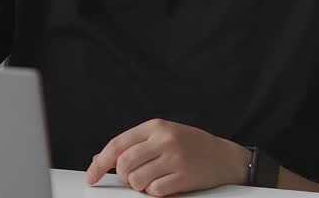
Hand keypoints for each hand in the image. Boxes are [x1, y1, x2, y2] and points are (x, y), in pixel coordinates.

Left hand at [85, 119, 248, 196]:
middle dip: (123, 177)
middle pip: (124, 164)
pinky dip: (154, 192)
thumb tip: (101, 159)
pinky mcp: (183, 176)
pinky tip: (165, 185)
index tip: (92, 176)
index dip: (100, 163)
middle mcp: (164, 140)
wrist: (226, 157)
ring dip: (139, 186)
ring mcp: (174, 158)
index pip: (117, 144)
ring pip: (137, 180)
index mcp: (155, 127)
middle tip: (133, 179)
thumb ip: (135, 144)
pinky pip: (154, 191)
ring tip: (151, 181)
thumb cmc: (192, 146)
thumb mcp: (164, 135)